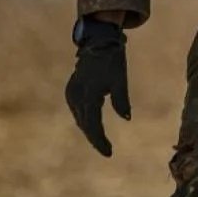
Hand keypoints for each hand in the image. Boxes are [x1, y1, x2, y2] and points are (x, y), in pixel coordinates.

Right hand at [64, 20, 130, 156]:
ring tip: (101, 142)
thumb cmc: (113, 61)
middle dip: (95, 139)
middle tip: (107, 151)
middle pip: (85, 124)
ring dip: (89, 130)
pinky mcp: (70, 91)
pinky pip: (77, 111)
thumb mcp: (120, 79)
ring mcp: (71, 94)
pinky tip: (92, 127)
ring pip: (80, 119)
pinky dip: (85, 120)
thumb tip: (127, 118)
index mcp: (89, 94)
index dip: (100, 141)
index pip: (93, 125)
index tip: (109, 153)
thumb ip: (121, 100)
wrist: (98, 43)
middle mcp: (76, 96)